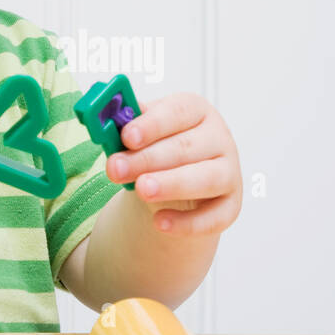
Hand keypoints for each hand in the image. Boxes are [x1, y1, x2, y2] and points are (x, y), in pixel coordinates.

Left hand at [104, 92, 241, 235]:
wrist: (178, 183)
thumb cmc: (159, 150)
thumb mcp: (144, 133)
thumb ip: (126, 126)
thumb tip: (103, 121)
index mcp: (197, 111)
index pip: (178, 111)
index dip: (152, 124)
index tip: (126, 137)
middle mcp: (219, 138)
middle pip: (186, 147)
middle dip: (148, 159)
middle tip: (116, 169)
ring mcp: (229, 172)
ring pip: (206, 179)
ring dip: (172, 184)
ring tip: (141, 190)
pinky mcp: (231, 205)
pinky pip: (214, 217)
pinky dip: (187, 223)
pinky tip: (160, 223)